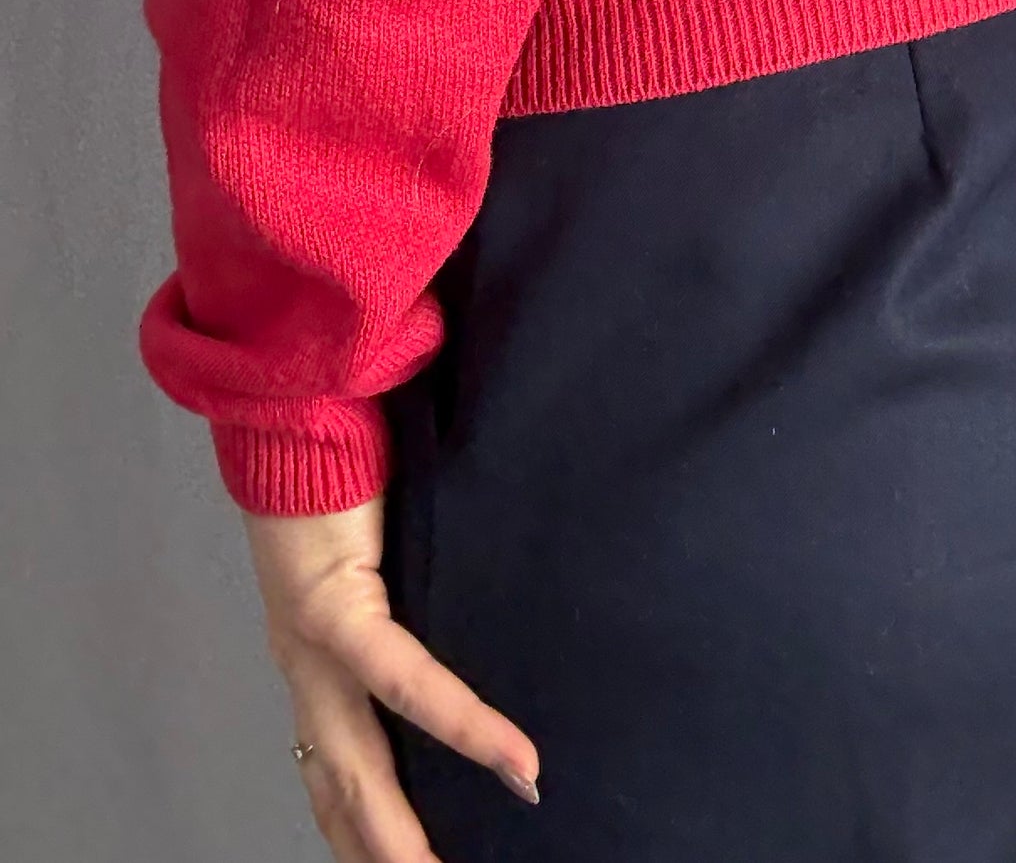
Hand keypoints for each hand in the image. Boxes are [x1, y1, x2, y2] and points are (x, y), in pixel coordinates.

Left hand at [243, 495, 540, 860]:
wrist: (301, 400)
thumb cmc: (349, 460)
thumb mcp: (385, 549)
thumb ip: (414, 592)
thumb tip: (483, 607)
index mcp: (315, 659)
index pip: (337, 768)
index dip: (367, 824)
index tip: (414, 858)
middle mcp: (305, 668)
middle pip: (342, 791)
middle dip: (383, 853)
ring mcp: (313, 647)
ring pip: (360, 767)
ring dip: (403, 831)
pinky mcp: (336, 609)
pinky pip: (405, 684)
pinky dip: (464, 726)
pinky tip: (513, 758)